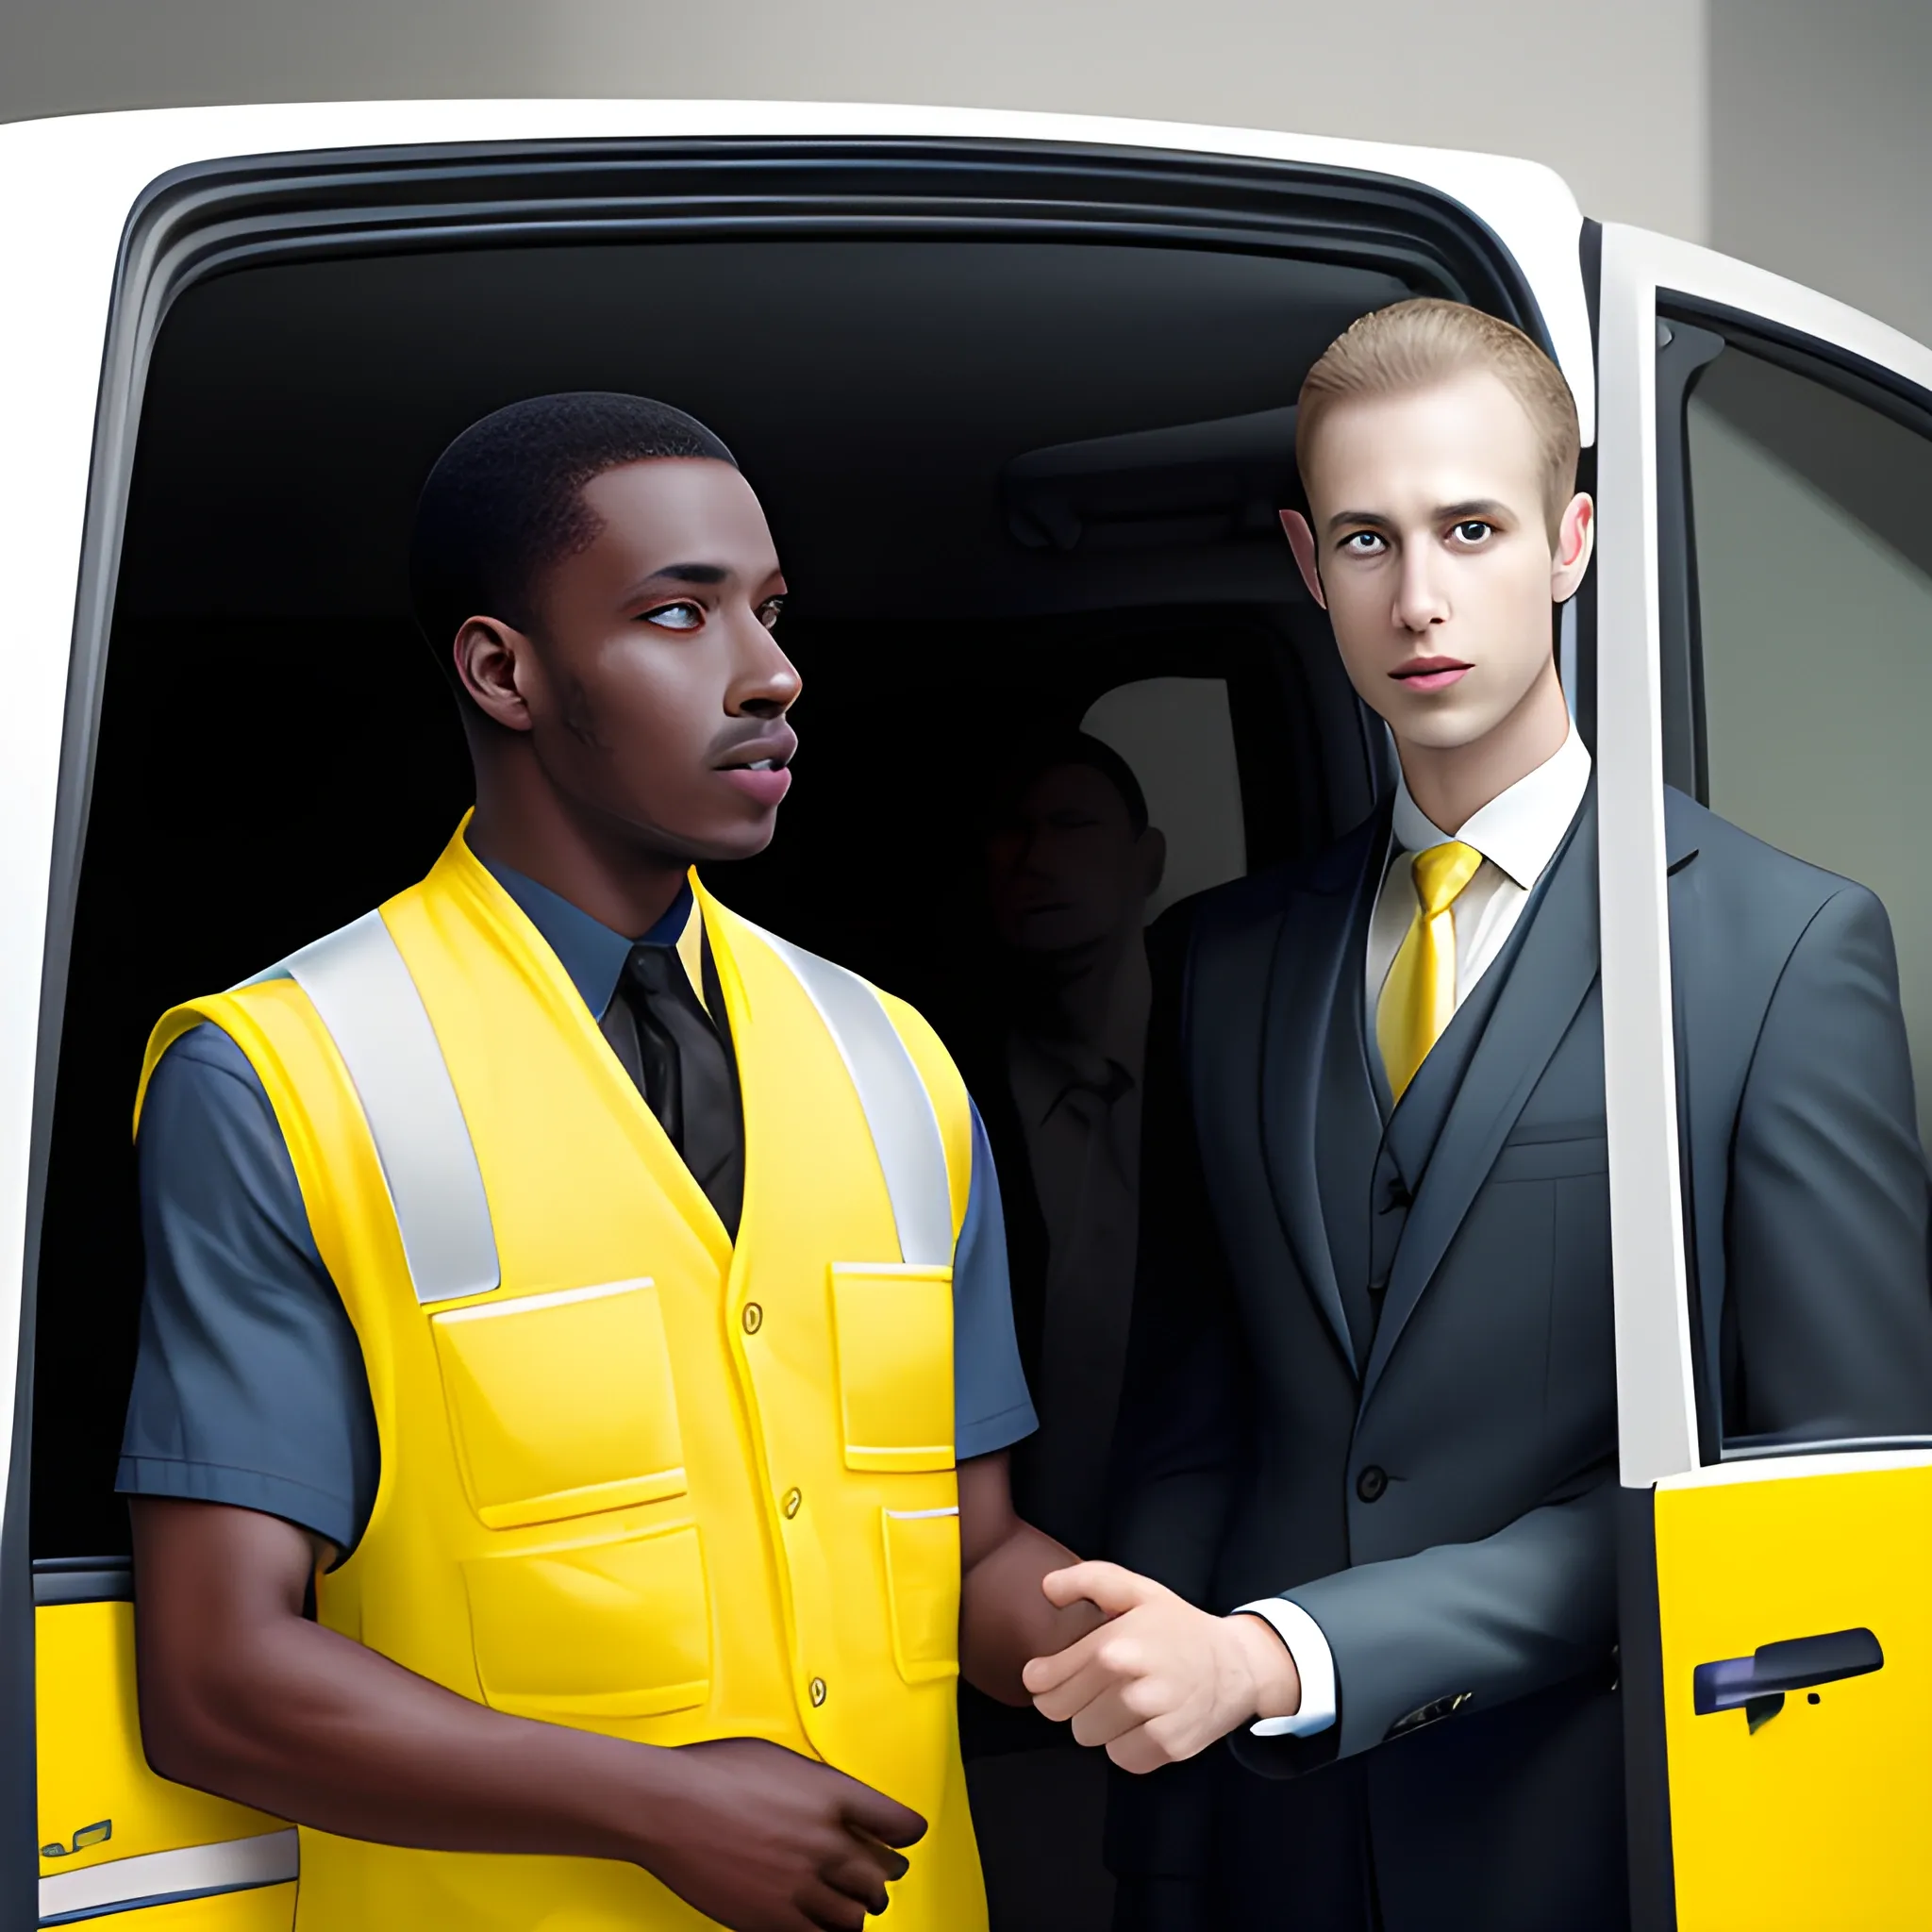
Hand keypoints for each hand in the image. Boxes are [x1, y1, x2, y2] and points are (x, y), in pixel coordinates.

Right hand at [636, 1737, 926, 1930]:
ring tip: (851, 1907)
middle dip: (882, 1876)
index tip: (906, 1838)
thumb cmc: (712, 1774)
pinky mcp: (773, 1918)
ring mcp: (801, 1883)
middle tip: (878, 1877)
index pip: (898, 1823)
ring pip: (855, 1915)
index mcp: (832, 1795)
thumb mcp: (780, 1758)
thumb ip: (816, 1785)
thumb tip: (829, 1799)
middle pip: (881, 1873)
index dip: (907, 1833)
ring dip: (857, 1911)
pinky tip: (820, 1925)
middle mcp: (825, 1841)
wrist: (668, 1807)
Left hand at [1020, 1563, 1300, 1774]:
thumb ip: (1088, 1580)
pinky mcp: (1169, 1746)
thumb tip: (1047, 1587)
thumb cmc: (1180, 1626)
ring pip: (1087, 1736)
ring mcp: (1151, 1719)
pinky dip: (1127, 1744)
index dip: (1041, 1678)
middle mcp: (1130, 1685)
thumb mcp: (1136, 1589)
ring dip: (1099, 1721)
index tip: (1046, 1674)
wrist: (1238, 1664)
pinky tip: (1143, 1721)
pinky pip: (1121, 1758)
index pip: (1045, 1681)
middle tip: (1095, 1683)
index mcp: (1114, 1645)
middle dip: (1071, 1698)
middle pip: (1061, 1712)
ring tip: (1124, 1698)